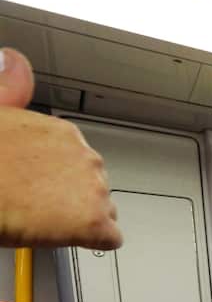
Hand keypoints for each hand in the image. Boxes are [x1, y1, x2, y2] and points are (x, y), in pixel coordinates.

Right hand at [0, 48, 122, 250]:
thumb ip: (11, 90)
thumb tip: (14, 60)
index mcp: (61, 132)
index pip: (78, 159)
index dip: (56, 176)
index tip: (37, 180)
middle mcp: (85, 157)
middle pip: (94, 185)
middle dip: (70, 197)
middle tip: (33, 201)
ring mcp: (93, 189)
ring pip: (102, 211)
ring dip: (77, 218)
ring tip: (40, 217)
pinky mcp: (94, 222)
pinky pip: (110, 238)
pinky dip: (90, 241)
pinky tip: (63, 235)